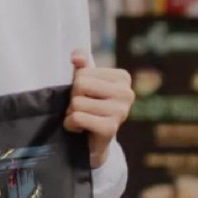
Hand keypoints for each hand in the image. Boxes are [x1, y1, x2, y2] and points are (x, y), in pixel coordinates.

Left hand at [65, 50, 134, 168]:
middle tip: (83, 108)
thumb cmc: (89, 105)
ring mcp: (121, 112)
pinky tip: (80, 128)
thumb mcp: (85, 80)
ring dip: (71, 113)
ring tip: (82, 118)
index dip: (77, 85)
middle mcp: (127, 93)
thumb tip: (77, 57)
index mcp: (123, 77)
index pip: (82, 72)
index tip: (87, 96)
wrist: (92, 140)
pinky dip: (71, 124)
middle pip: (80, 85)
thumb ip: (81, 63)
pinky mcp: (111, 129)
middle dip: (73, 98)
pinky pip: (77, 118)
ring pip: (77, 103)